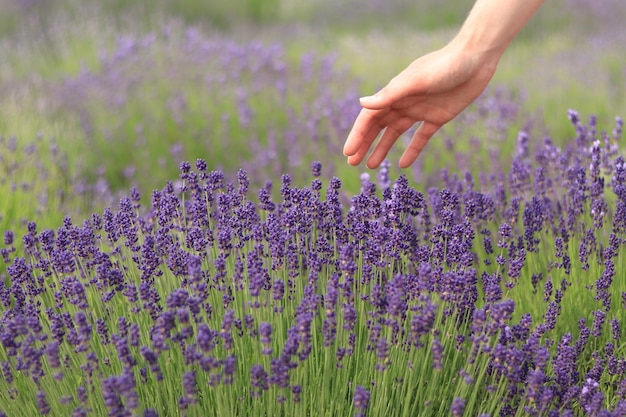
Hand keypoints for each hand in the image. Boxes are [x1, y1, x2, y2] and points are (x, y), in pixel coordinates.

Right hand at [343, 43, 499, 168]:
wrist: (476, 59)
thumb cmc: (444, 66)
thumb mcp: (415, 81)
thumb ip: (389, 94)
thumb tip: (362, 104)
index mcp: (394, 93)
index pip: (369, 117)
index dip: (358, 135)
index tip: (348, 153)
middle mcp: (403, 102)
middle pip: (378, 127)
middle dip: (364, 144)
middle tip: (353, 163)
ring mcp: (419, 110)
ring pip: (395, 133)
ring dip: (382, 148)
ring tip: (371, 165)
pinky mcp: (437, 117)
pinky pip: (421, 137)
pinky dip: (412, 150)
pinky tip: (403, 164)